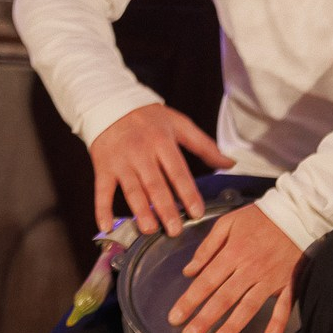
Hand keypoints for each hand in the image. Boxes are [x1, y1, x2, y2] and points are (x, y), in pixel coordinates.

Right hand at [89, 103, 231, 235]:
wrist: (110, 102)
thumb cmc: (148, 117)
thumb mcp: (179, 124)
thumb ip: (204, 145)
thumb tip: (230, 162)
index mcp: (162, 142)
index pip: (178, 171)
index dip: (188, 193)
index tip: (197, 212)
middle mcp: (141, 153)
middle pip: (155, 184)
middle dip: (165, 208)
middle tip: (175, 230)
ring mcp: (120, 162)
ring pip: (131, 190)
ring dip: (139, 211)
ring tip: (148, 230)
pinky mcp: (103, 167)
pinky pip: (102, 191)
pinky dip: (102, 209)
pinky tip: (106, 227)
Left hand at [170, 201, 302, 332]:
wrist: (296, 212)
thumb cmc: (259, 217)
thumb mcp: (227, 222)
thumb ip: (207, 247)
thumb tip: (189, 270)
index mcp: (233, 253)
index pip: (206, 281)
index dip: (189, 301)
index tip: (175, 318)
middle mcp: (250, 269)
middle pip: (223, 298)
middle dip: (204, 319)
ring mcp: (270, 278)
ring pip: (249, 306)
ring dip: (232, 327)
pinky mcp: (289, 283)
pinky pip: (284, 306)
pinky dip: (278, 323)